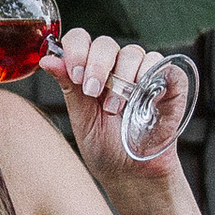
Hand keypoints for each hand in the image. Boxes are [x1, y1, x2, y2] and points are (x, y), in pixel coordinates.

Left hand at [51, 27, 187, 187]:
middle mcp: (116, 67)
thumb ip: (67, 86)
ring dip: (122, 79)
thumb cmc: (106, 147)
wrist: (133, 174)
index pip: (81, 40)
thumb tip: (46, 60)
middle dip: (97, 66)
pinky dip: (149, 75)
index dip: (76, 51)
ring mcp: (143, 72)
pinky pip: (159, 62)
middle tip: (93, 92)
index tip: (76, 76)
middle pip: (105, 44)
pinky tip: (142, 97)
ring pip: (132, 53)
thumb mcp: (81, 118)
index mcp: (90, 70)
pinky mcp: (168, 80)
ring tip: (116, 109)